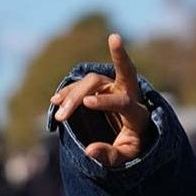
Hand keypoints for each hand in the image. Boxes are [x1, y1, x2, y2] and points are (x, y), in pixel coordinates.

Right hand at [50, 33, 154, 166]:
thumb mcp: (124, 157)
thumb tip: (89, 151)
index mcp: (139, 114)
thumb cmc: (131, 148)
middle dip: (121, 55)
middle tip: (115, 37)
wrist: (130, 137)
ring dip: (74, 95)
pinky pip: (82, 84)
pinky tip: (56, 101)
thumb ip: (109, 156)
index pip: (124, 102)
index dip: (105, 101)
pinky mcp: (100, 87)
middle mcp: (130, 95)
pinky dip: (69, 91)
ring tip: (59, 113)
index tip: (86, 103)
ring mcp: (114, 88)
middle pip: (126, 72)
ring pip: (93, 82)